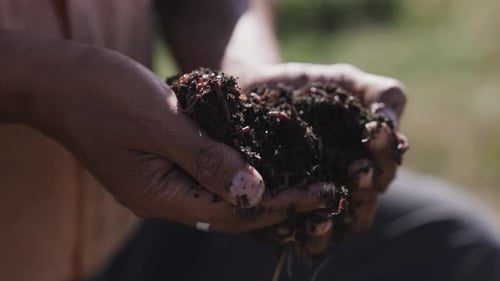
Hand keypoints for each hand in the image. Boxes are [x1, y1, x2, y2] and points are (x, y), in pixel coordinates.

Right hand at [1, 34, 328, 233]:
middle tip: (328, 191)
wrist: (62, 82)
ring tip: (309, 182)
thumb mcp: (160, 122)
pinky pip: (212, 176)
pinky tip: (267, 162)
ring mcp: (165, 184)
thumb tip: (255, 192)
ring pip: (226, 195)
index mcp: (162, 197)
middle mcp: (166, 199)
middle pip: (235, 209)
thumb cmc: (104, 94)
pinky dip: (242, 171)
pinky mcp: (166, 165)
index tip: (324, 193)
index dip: (283, 202)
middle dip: (282, 201)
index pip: (236, 210)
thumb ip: (207, 159)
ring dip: (266, 188)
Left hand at [241, 62, 409, 232]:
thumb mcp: (345, 82)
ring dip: (329, 225)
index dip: (383, 151)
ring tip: (322, 216)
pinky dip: (289, 236)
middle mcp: (340, 191)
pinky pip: (287, 235)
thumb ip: (379, 94)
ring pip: (328, 228)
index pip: (384, 167)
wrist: (251, 91)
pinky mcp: (276, 215)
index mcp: (364, 165)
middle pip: (363, 204)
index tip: (373, 131)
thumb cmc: (304, 88)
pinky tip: (285, 228)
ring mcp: (309, 206)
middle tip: (357, 170)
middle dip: (364, 188)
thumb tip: (389, 120)